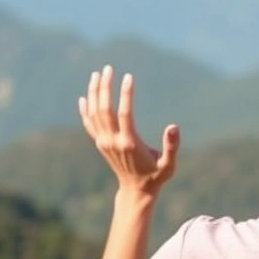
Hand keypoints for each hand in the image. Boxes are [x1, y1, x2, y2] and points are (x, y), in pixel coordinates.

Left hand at [78, 65, 179, 194]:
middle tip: (108, 68)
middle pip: (104, 109)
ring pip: (94, 114)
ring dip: (94, 93)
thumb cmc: (156, 176)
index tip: (129, 76)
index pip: (124, 113)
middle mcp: (113, 141)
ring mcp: (104, 143)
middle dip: (105, 87)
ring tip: (97, 75)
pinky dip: (85, 110)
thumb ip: (172, 146)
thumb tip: (173, 126)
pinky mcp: (100, 144)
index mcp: (130, 143)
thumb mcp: (169, 164)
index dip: (126, 93)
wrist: (136, 191)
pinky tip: (84, 97)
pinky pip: (88, 124)